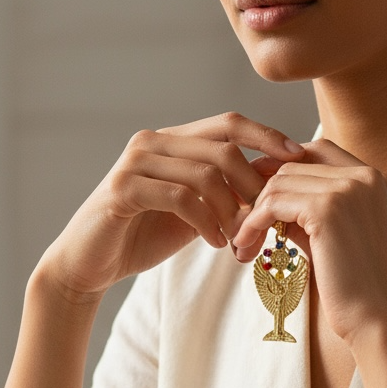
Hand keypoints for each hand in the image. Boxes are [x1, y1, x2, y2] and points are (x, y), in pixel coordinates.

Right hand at [40, 112, 304, 302]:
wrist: (88, 264)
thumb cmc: (142, 237)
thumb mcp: (193, 212)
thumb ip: (222, 195)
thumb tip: (273, 186)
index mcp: (171, 140)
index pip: (228, 123)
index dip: (266, 136)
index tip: (298, 157)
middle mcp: (152, 142)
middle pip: (222, 147)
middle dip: (252, 184)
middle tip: (267, 218)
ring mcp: (134, 163)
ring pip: (204, 173)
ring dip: (231, 210)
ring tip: (240, 240)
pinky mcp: (122, 189)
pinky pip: (180, 197)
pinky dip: (205, 222)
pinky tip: (215, 243)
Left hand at [232, 139, 386, 346]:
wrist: (378, 320)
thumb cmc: (356, 289)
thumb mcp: (332, 237)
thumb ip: (308, 211)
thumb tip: (267, 197)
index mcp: (376, 180)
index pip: (318, 150)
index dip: (281, 169)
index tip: (257, 199)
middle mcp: (367, 176)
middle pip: (293, 165)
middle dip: (262, 194)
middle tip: (245, 228)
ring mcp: (350, 188)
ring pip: (279, 181)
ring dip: (253, 213)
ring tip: (244, 245)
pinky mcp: (329, 207)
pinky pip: (273, 202)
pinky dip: (253, 223)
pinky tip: (246, 246)